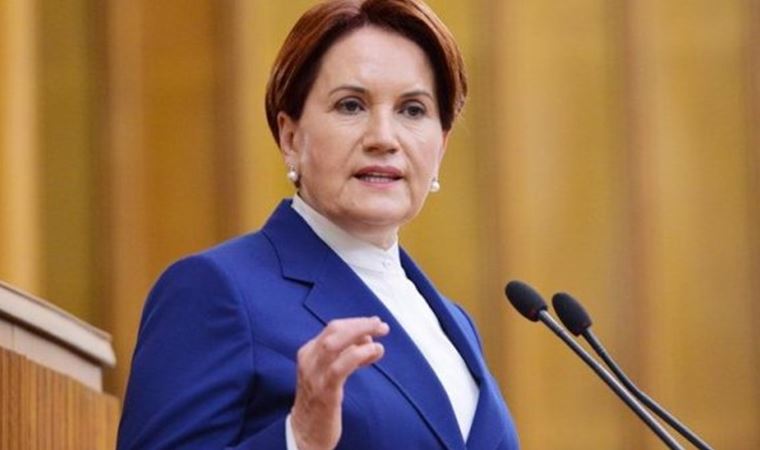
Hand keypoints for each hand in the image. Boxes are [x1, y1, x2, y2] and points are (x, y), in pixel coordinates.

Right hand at [290, 316, 389, 449]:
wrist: (304, 434)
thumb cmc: (320, 402)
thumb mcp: (329, 373)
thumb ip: (346, 354)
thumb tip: (367, 337)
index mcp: (308, 353)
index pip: (333, 328)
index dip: (356, 323)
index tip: (374, 323)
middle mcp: (308, 360)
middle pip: (334, 330)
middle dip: (360, 324)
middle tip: (381, 325)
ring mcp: (314, 375)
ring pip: (334, 343)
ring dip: (360, 334)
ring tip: (380, 337)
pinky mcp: (323, 392)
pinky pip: (339, 367)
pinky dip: (358, 355)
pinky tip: (373, 352)